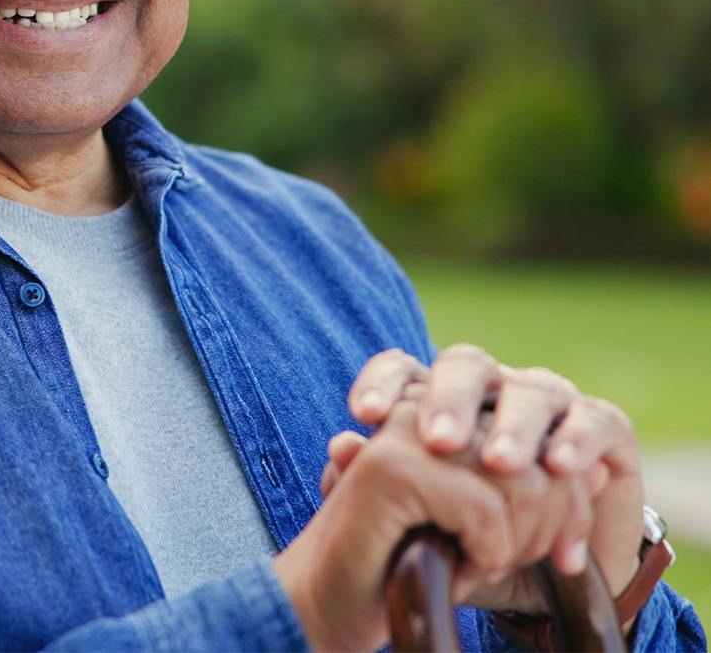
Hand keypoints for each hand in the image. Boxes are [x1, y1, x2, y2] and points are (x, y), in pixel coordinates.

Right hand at [274, 394, 590, 650]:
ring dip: (511, 543)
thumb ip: (525, 491)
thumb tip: (590, 474)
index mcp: (443, 406)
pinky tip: (454, 566)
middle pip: (539, 459)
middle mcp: (424, 404)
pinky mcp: (393, 466)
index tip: (563, 557)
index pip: (542, 435)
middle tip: (501, 562)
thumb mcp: (482, 524)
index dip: (567, 504)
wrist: (334, 603)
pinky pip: (485, 508)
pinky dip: (482, 554)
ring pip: (519, 480)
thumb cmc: (410, 566)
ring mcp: (406, 430)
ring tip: (473, 561)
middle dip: (542, 529)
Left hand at [347, 346, 644, 601]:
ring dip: (514, 426)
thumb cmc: (467, 537)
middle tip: (438, 441)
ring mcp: (548, 403)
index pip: (403, 368)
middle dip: (450, 398)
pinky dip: (578, 439)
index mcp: (438, 399)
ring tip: (499, 465)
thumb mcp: (418, 522)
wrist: (547, 580)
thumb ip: (373, 482)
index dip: (383, 382)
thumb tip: (340, 447)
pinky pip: (595, 419)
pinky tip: (559, 468)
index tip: (364, 413)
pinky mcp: (605, 430)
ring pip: (530, 391)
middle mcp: (492, 389)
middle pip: (467, 366)